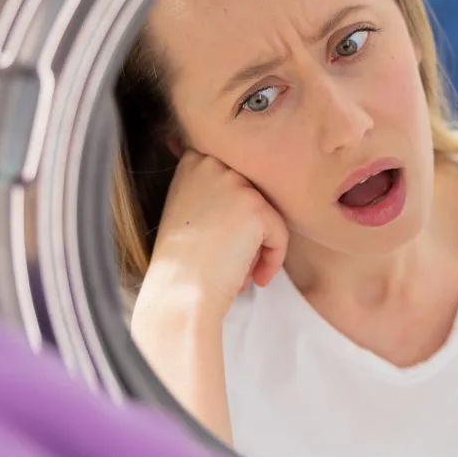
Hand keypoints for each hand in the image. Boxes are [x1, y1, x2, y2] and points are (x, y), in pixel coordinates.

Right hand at [140, 149, 288, 321]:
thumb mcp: (188, 209)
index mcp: (194, 161)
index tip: (220, 242)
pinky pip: (279, 233)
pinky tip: (251, 278)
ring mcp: (234, 183)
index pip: (238, 180)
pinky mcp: (255, 207)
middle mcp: (213, 164)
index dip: (235, 218)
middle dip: (247, 232)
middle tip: (227, 260)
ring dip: (258, 247)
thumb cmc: (183, 263)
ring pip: (268, 215)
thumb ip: (216, 190)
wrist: (178, 295)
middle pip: (254, 198)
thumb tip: (249, 192)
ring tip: (236, 271)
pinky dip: (272, 259)